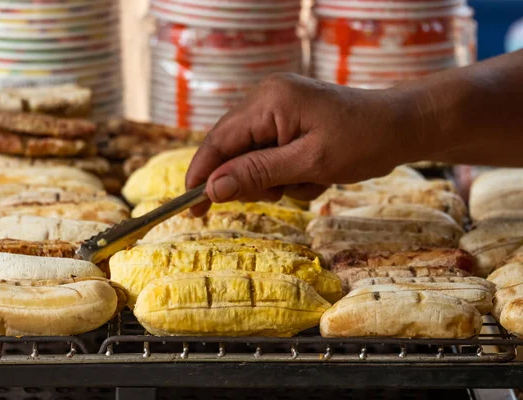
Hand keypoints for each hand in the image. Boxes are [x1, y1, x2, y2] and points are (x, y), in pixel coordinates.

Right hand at [186, 73, 424, 215]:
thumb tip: (212, 188)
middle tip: (279, 193)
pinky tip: (314, 173)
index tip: (190, 207)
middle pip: (232, 149)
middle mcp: (266, 98)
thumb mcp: (309, 163)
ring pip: (252, 156)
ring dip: (275, 179)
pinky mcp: (288, 119)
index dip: (202, 174)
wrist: (400, 126)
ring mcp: (278, 108)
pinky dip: (287, 172)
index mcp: (269, 101)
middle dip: (251, 179)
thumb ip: (257, 173)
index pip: (219, 141)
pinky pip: (271, 154)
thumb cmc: (362, 141)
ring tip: (307, 180)